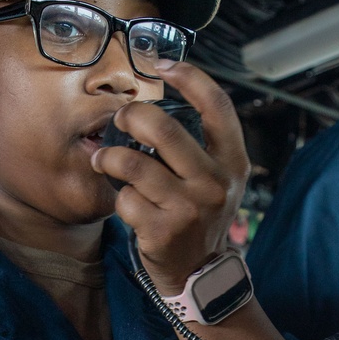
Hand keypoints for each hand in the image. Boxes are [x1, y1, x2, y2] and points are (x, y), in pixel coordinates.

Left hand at [90, 62, 249, 294]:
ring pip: (133, 163)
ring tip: (106, 160)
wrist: (200, 274)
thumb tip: (159, 101)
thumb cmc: (200, 217)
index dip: (189, 77)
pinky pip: (125, 199)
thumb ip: (201, 146)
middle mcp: (214, 183)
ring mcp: (189, 208)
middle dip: (130, 116)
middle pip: (162, 127)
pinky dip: (119, 198)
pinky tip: (127, 203)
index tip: (163, 65)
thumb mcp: (218, 180)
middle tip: (121, 120)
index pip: (216, 106)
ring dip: (110, 158)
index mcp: (232, 162)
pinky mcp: (163, 231)